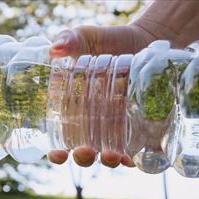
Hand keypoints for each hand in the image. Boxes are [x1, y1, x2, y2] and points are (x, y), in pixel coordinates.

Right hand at [46, 24, 155, 167]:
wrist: (143, 40)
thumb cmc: (106, 41)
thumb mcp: (85, 37)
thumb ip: (69, 40)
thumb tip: (55, 49)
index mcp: (70, 111)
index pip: (59, 140)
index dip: (56, 153)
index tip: (56, 154)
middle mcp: (91, 126)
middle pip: (82, 154)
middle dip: (83, 158)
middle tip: (84, 151)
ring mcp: (115, 129)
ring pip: (109, 156)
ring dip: (108, 160)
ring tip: (112, 156)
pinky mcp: (139, 127)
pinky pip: (135, 150)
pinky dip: (133, 157)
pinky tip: (131, 157)